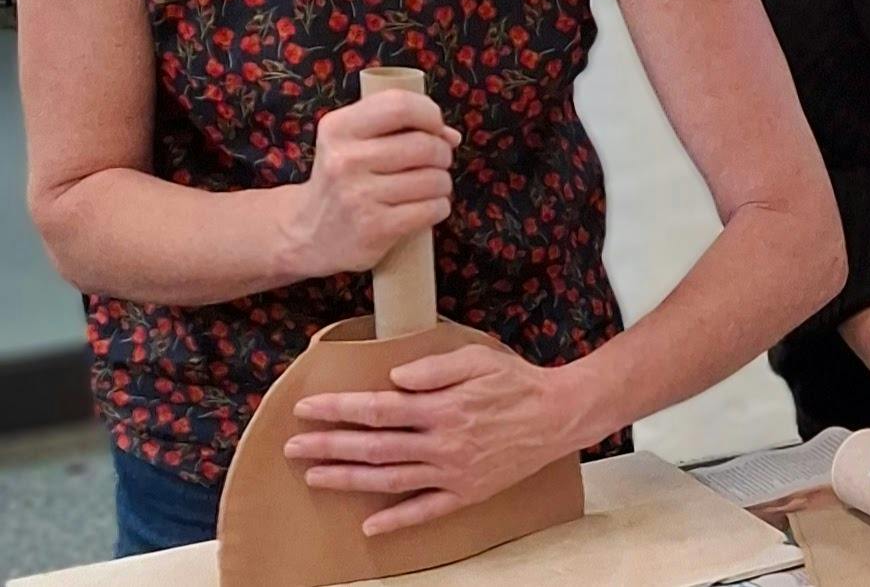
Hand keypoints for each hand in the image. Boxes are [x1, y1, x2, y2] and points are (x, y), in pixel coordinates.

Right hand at [282, 90, 460, 279]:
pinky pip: (432, 209)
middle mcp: (345, 159)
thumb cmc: (343, 181)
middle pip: (425, 144)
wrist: (308, 234)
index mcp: (338, 128)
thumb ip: (399, 128)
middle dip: (442, 153)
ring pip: (434, 179)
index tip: (435, 127)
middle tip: (435, 162)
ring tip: (427, 187)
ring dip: (442, 183)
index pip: (399, 105)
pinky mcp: (374, 227)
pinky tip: (424, 208)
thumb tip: (451, 136)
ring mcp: (358, 195)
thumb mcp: (352, 143)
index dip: (430, 113)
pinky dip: (439, 207)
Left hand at [288, 344, 591, 534]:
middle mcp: (442, 443)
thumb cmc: (517, 382)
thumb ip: (433, 367)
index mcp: (442, 407)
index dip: (339, 409)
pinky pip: (426, 510)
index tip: (308, 408)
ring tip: (314, 476)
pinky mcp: (466, 491)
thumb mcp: (478, 358)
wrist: (559, 416)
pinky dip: (397, 521)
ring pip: (390, 480)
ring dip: (348, 479)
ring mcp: (453, 472)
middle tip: (294, 446)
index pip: (377, 409)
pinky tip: (369, 526)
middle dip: (329, 445)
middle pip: (374, 447)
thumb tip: (394, 378)